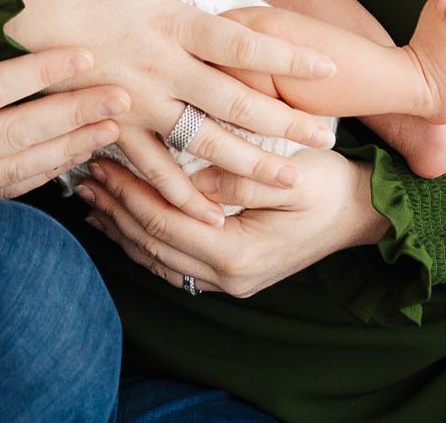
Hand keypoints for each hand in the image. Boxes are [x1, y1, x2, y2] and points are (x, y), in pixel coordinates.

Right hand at [0, 0, 132, 237]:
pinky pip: (6, 192)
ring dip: (71, 148)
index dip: (42, 71)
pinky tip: (72, 158)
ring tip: (113, 127)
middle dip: (75, 114)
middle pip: (19, 135)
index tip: (83, 53)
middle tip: (121, 94)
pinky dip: (43, 176)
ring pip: (21, 170)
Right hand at [1, 0, 340, 200]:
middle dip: (284, 121)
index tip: (328, 68)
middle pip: (234, 99)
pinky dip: (184, 194)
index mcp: (169, 21)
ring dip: (249, 163)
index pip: (241, 41)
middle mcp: (160, 66)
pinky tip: (214, 213)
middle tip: (326, 138)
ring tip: (289, 180)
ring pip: (203, 140)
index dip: (286, 56)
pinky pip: (153, 168)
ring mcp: (136, 102)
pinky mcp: (112, 128)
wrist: (7, 25)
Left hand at [73, 146, 388, 298]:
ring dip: (122, 227)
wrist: (361, 212)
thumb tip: (190, 179)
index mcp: (239, 254)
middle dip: (116, 209)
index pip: (165, 225)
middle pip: (153, 246)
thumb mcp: (289, 174)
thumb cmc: (328, 185)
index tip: (102, 162)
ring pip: (158, 260)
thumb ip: (237, 179)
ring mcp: (229, 283)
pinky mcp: (230, 275)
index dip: (129, 194)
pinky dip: (143, 242)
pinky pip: (173, 264)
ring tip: (91, 197)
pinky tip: (123, 221)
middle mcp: (229, 278)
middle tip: (83, 175)